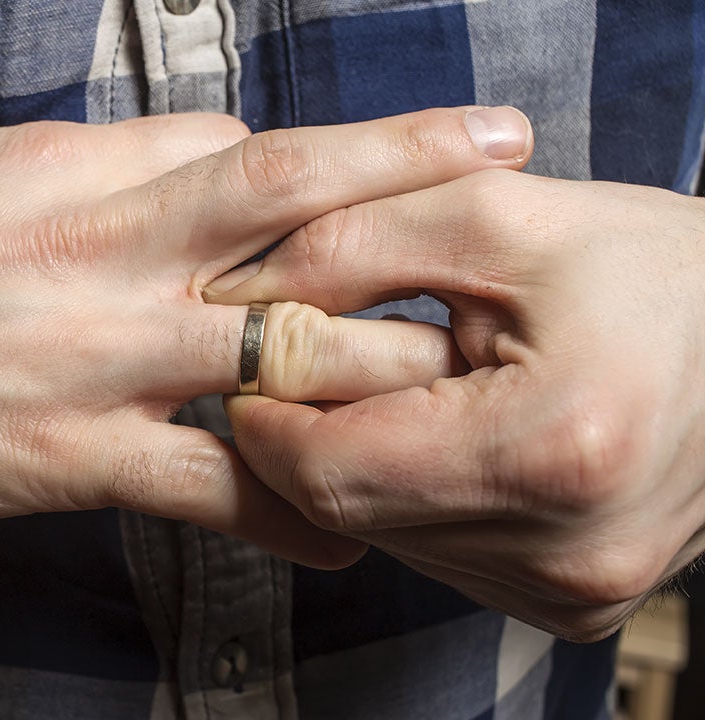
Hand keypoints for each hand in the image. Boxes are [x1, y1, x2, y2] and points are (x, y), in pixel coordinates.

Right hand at [0, 108, 528, 567]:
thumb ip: (52, 155)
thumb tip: (129, 149)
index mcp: (64, 168)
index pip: (227, 146)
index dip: (313, 159)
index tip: (380, 166)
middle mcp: (94, 249)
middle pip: (283, 200)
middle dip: (407, 176)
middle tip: (507, 168)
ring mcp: (84, 356)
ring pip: (270, 349)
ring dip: (380, 357)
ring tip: (469, 369)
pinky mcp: (56, 458)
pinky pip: (205, 489)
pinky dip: (287, 512)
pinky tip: (346, 537)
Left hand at [210, 168, 704, 637]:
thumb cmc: (646, 267)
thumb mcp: (497, 216)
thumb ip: (350, 244)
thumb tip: (234, 295)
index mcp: (553, 452)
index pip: (328, 470)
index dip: (264, 414)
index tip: (250, 359)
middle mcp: (569, 552)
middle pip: (348, 511)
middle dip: (307, 433)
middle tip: (312, 360)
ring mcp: (576, 591)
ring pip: (385, 536)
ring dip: (363, 462)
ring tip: (407, 385)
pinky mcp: (575, 604)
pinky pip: (439, 553)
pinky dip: (416, 493)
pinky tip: (452, 431)